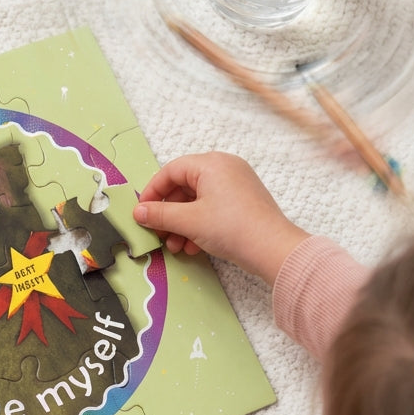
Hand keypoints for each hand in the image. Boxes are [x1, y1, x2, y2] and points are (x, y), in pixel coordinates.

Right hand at [133, 152, 308, 284]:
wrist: (274, 250)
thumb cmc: (233, 228)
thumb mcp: (189, 221)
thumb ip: (160, 214)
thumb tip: (139, 212)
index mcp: (211, 164)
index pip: (171, 171)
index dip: (153, 192)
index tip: (142, 212)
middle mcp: (225, 168)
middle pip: (183, 187)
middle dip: (169, 214)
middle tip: (158, 232)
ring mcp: (236, 185)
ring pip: (197, 201)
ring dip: (182, 224)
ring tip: (176, 246)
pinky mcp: (243, 202)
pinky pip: (212, 208)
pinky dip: (199, 225)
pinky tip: (193, 246)